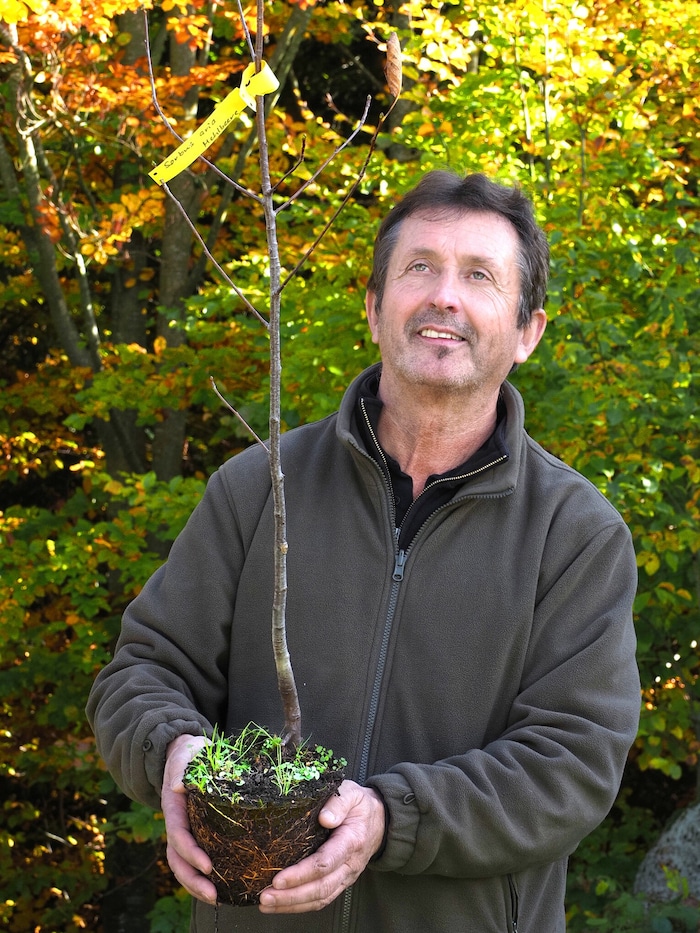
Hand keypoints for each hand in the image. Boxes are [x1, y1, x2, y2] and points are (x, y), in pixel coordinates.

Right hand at [162, 733, 217, 903]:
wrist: (185, 751)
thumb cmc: (188, 753)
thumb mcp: (185, 754)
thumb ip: (181, 768)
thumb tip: (177, 786)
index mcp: (173, 806)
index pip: (178, 836)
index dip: (191, 853)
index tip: (208, 866)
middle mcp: (176, 822)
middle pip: (177, 858)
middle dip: (192, 880)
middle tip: (213, 895)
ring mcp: (185, 828)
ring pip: (183, 863)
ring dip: (195, 883)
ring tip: (216, 898)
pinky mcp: (196, 830)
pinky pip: (195, 856)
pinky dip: (202, 873)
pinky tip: (221, 883)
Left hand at [258, 780, 385, 913]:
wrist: (380, 820)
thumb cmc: (360, 806)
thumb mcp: (352, 793)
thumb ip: (339, 802)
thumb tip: (325, 818)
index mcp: (351, 841)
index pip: (324, 863)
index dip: (301, 874)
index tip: (278, 878)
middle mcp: (349, 864)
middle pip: (320, 888)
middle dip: (291, 896)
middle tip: (265, 897)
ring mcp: (345, 877)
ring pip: (320, 899)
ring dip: (292, 905)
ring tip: (266, 904)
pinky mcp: (340, 882)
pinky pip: (321, 900)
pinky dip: (299, 906)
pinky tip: (280, 905)